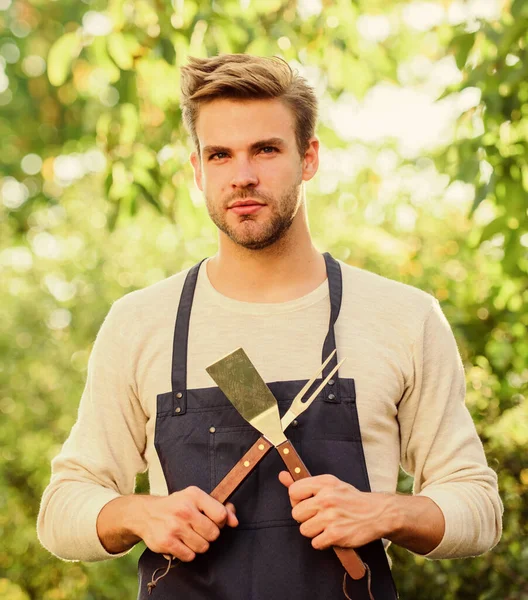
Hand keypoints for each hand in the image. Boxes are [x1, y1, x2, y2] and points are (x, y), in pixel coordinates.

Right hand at [135, 487, 237, 561]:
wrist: (146, 513)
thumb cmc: (177, 506)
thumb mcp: (196, 499)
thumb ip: (219, 507)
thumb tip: (235, 521)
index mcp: (194, 496)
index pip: (220, 514)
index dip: (221, 521)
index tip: (214, 520)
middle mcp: (185, 510)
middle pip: (213, 534)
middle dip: (209, 534)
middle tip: (199, 529)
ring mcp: (175, 527)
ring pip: (203, 547)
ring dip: (199, 544)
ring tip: (189, 536)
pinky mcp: (167, 542)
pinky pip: (190, 556)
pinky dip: (188, 553)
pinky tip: (181, 543)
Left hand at [278, 472, 392, 549]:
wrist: (377, 513)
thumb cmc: (350, 499)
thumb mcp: (330, 484)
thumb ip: (304, 483)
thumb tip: (282, 476)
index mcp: (324, 483)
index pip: (294, 492)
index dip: (296, 500)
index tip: (306, 503)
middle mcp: (326, 498)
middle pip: (296, 514)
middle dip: (305, 518)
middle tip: (318, 516)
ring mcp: (331, 517)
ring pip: (304, 530)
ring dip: (314, 531)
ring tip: (326, 525)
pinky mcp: (336, 534)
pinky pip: (315, 543)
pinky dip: (322, 542)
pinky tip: (332, 534)